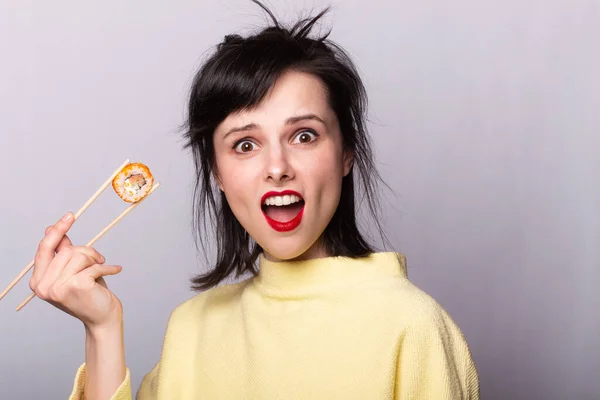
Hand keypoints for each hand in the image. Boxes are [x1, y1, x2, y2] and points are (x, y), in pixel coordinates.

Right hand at [29, 212, 123, 330]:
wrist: (101, 318)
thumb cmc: (88, 293)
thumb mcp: (72, 271)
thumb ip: (61, 252)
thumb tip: (51, 228)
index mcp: (37, 281)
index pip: (45, 248)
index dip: (58, 230)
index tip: (71, 215)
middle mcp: (43, 286)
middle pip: (67, 250)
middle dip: (87, 252)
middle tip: (99, 260)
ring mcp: (57, 288)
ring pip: (80, 255)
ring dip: (96, 259)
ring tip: (102, 268)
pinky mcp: (75, 286)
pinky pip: (94, 266)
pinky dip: (108, 267)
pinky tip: (116, 270)